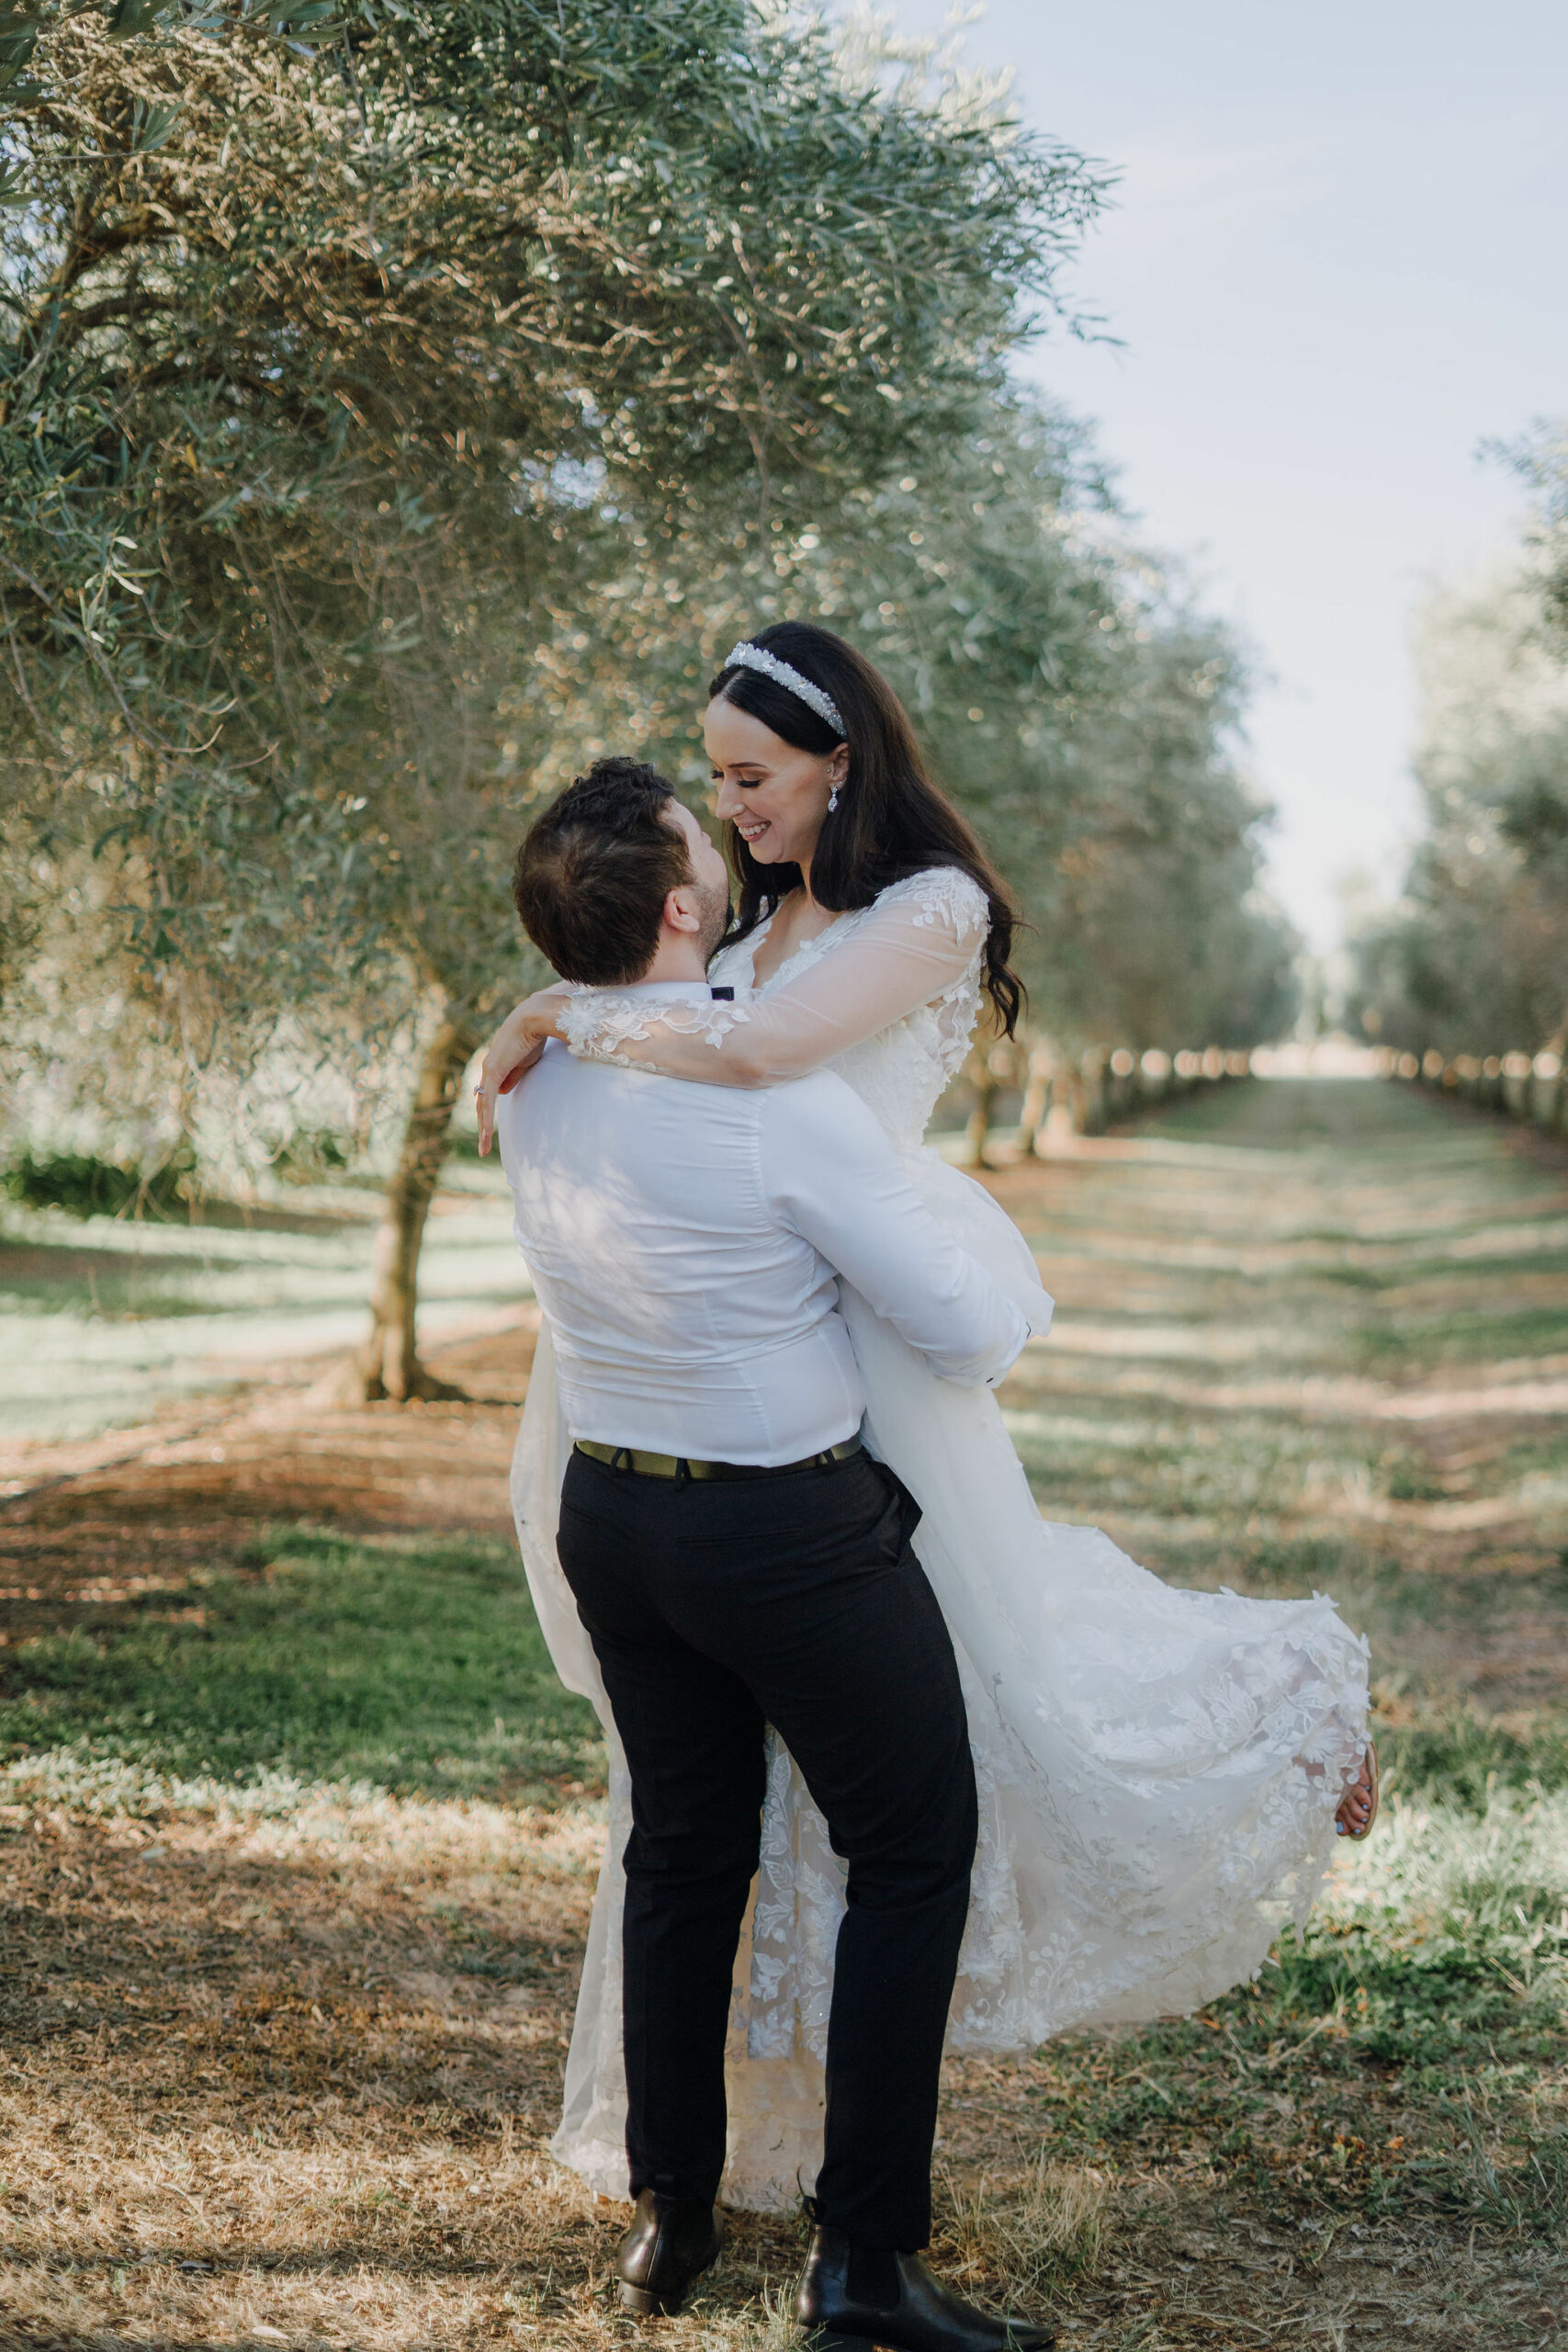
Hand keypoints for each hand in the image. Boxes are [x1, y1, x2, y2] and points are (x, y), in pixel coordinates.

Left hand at [475, 992, 563, 1154]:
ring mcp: (488, 1071)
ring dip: (483, 1128)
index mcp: (495, 1067)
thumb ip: (513, 1077)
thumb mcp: (524, 1062)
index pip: (489, 1094)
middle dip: (483, 1126)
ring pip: (483, 1106)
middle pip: (482, 1103)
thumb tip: (502, 1092)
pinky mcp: (493, 1072)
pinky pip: (488, 1101)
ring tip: (484, 1148)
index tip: (489, 1129)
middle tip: (484, 1147)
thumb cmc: (534, 1036)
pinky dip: (487, 1119)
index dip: (488, 1112)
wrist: (535, 1018)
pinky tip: (486, 1134)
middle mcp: (488, 1070)